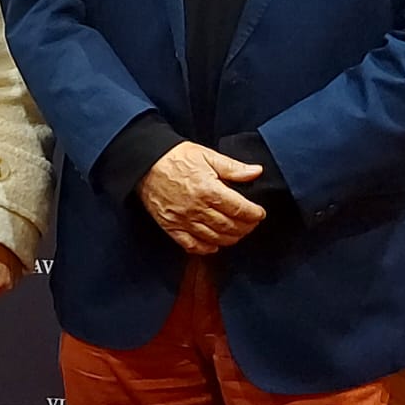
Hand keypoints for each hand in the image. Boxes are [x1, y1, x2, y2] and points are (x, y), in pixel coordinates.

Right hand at [137, 141, 264, 254]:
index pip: (240, 209)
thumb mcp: (207, 155)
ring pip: (214, 238)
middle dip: (246, 228)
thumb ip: (233, 167)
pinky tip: (214, 245)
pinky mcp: (170, 226)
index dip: (254, 214)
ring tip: (237, 233)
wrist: (145, 163)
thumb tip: (256, 172)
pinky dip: (205, 249)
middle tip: (251, 224)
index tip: (259, 213)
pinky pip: (191, 245)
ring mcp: (183, 220)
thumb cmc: (176, 158)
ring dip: (230, 239)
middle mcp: (197, 208)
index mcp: (209, 190)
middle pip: (230, 226)